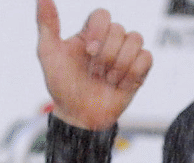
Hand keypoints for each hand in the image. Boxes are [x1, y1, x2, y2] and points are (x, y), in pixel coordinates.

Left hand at [35, 0, 151, 131]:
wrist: (79, 116)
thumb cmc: (63, 85)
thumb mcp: (48, 54)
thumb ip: (46, 24)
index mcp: (90, 33)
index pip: (102, 14)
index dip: (99, 31)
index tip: (88, 51)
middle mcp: (110, 40)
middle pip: (119, 29)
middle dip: (106, 55)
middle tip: (94, 73)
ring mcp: (125, 54)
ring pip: (136, 39)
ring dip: (119, 64)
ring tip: (107, 80)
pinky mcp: (139, 70)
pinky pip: (147, 57)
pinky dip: (132, 73)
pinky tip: (120, 85)